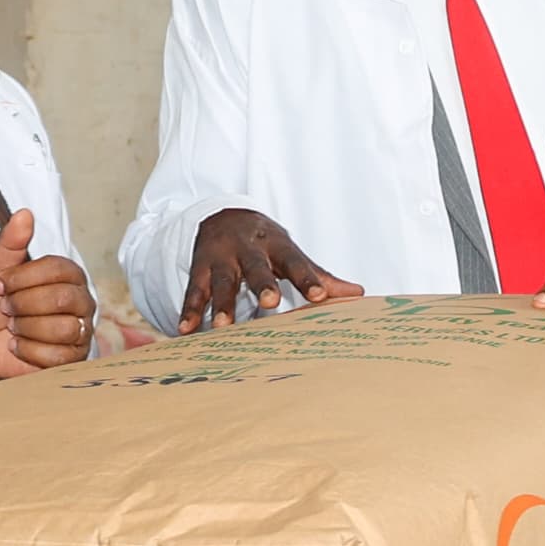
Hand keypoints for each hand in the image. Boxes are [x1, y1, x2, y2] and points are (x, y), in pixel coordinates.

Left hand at [0, 211, 94, 378]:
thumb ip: (10, 242)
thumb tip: (24, 214)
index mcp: (67, 275)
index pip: (58, 269)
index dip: (23, 278)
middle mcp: (81, 301)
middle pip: (61, 298)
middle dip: (22, 305)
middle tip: (6, 309)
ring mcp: (80, 330)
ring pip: (61, 328)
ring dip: (25, 329)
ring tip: (14, 328)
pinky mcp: (73, 358)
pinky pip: (56, 354)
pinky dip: (28, 351)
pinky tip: (19, 346)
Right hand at [181, 208, 361, 328]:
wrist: (222, 216)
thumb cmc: (266, 243)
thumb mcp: (292, 253)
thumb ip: (320, 274)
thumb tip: (359, 293)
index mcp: (277, 246)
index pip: (296, 262)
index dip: (308, 278)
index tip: (320, 295)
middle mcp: (247, 250)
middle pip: (255, 267)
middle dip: (262, 283)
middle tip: (269, 302)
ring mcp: (220, 258)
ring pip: (221, 281)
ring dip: (221, 303)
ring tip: (222, 326)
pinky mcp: (198, 268)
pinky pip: (193, 291)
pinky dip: (189, 311)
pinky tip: (185, 330)